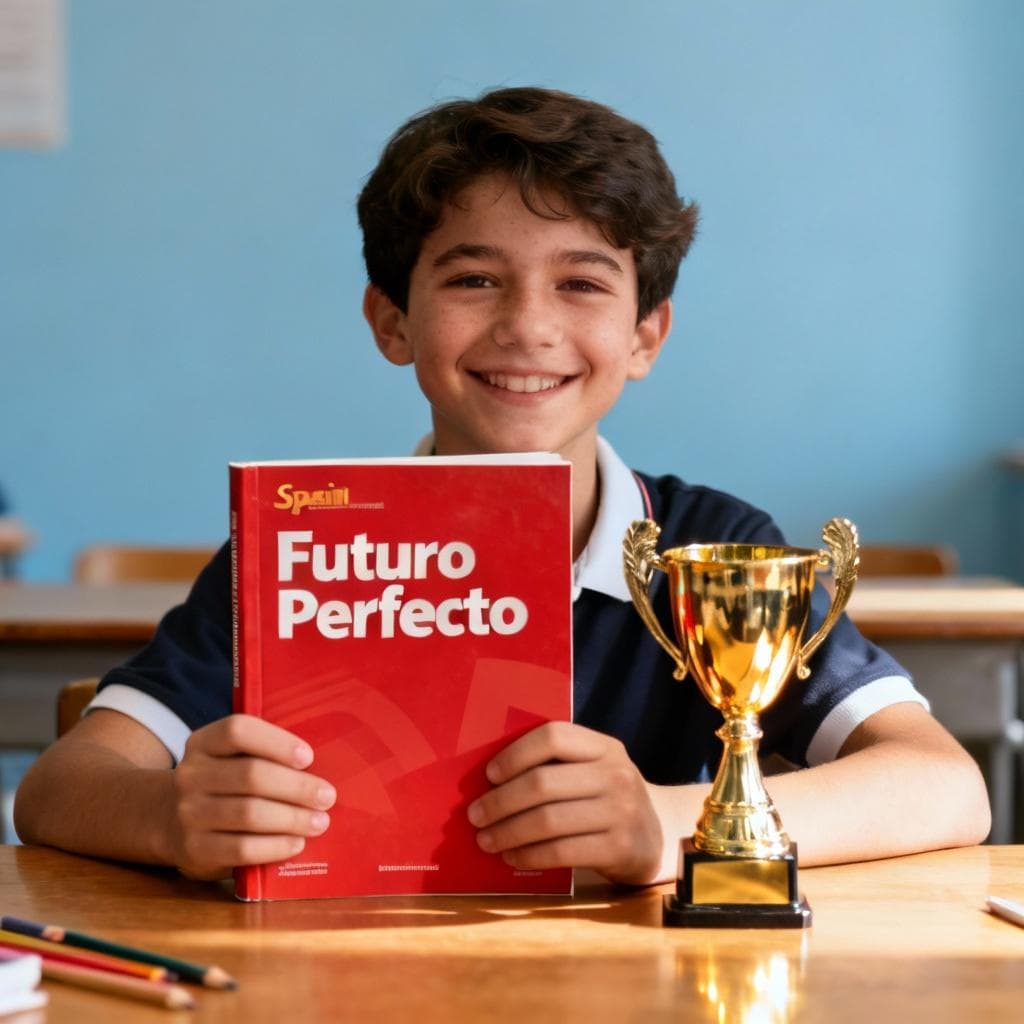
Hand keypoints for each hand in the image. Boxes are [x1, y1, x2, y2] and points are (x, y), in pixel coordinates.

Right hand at [167, 714, 336, 878]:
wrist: (169, 820)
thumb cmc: (221, 783)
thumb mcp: (230, 759)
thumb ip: (262, 755)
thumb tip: (319, 766)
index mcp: (203, 743)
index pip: (238, 731)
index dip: (277, 742)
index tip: (308, 757)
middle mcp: (190, 775)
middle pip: (251, 775)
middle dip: (297, 787)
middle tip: (327, 796)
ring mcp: (188, 813)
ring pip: (250, 814)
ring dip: (293, 818)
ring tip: (319, 822)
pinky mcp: (194, 849)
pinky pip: (242, 849)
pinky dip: (275, 846)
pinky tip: (296, 843)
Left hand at [466, 721, 661, 884]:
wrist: (656, 837)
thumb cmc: (607, 799)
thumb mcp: (594, 770)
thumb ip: (557, 765)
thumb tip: (490, 777)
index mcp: (604, 747)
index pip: (554, 736)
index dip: (516, 754)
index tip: (489, 774)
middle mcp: (615, 775)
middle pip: (543, 783)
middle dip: (500, 801)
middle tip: (474, 814)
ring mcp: (620, 812)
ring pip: (547, 820)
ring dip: (508, 832)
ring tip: (485, 839)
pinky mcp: (618, 848)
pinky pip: (561, 851)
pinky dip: (528, 855)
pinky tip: (512, 856)